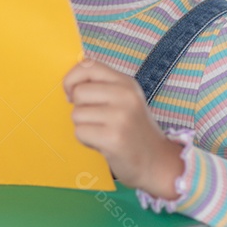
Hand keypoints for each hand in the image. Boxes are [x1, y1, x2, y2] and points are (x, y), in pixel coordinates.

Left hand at [62, 59, 184, 199]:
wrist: (157, 161)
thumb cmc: (134, 131)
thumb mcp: (126, 100)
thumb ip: (103, 87)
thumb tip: (69, 84)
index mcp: (126, 83)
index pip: (89, 65)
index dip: (72, 78)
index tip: (71, 93)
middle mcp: (125, 95)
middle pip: (79, 92)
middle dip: (80, 108)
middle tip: (97, 120)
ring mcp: (120, 117)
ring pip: (77, 114)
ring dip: (84, 126)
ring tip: (103, 132)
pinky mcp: (113, 138)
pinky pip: (80, 132)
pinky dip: (86, 140)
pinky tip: (102, 143)